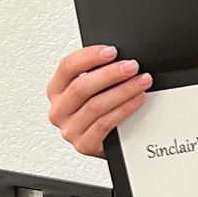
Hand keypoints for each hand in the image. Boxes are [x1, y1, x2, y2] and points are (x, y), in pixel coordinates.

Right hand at [46, 43, 152, 158]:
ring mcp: (70, 130)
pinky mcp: (85, 145)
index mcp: (56, 90)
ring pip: (95, 106)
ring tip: (141, 82)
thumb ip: (97, 73)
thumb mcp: (93, 88)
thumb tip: (120, 58)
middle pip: (81, 87)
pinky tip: (137, 99)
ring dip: (123, 91)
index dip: (90, 56)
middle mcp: (59, 110)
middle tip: (131, 66)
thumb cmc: (99, 109)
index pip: (67, 67)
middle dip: (110, 74)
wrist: (105, 140)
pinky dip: (125, 109)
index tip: (111, 51)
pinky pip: (105, 124)